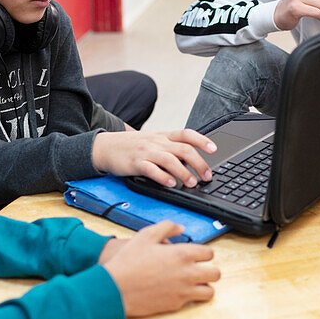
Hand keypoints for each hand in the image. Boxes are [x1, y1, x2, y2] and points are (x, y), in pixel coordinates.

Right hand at [92, 129, 215, 187]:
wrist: (105, 146)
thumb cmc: (132, 146)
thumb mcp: (153, 142)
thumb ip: (171, 148)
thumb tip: (192, 161)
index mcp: (163, 136)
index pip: (187, 134)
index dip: (202, 140)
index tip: (214, 149)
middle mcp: (157, 142)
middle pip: (183, 149)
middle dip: (199, 163)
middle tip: (207, 176)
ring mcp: (146, 152)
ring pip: (170, 160)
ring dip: (184, 173)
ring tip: (192, 183)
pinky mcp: (135, 163)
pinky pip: (151, 169)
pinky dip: (162, 177)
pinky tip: (170, 184)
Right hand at [103, 221, 220, 316]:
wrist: (115, 288)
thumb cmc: (128, 262)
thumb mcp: (145, 235)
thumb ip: (166, 227)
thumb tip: (180, 227)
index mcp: (182, 254)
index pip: (209, 253)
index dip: (205, 253)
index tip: (199, 255)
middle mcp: (187, 273)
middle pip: (215, 273)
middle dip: (210, 270)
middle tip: (202, 269)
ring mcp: (183, 291)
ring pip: (209, 291)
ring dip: (204, 286)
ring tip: (196, 283)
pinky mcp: (176, 305)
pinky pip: (193, 302)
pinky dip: (190, 296)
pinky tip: (181, 291)